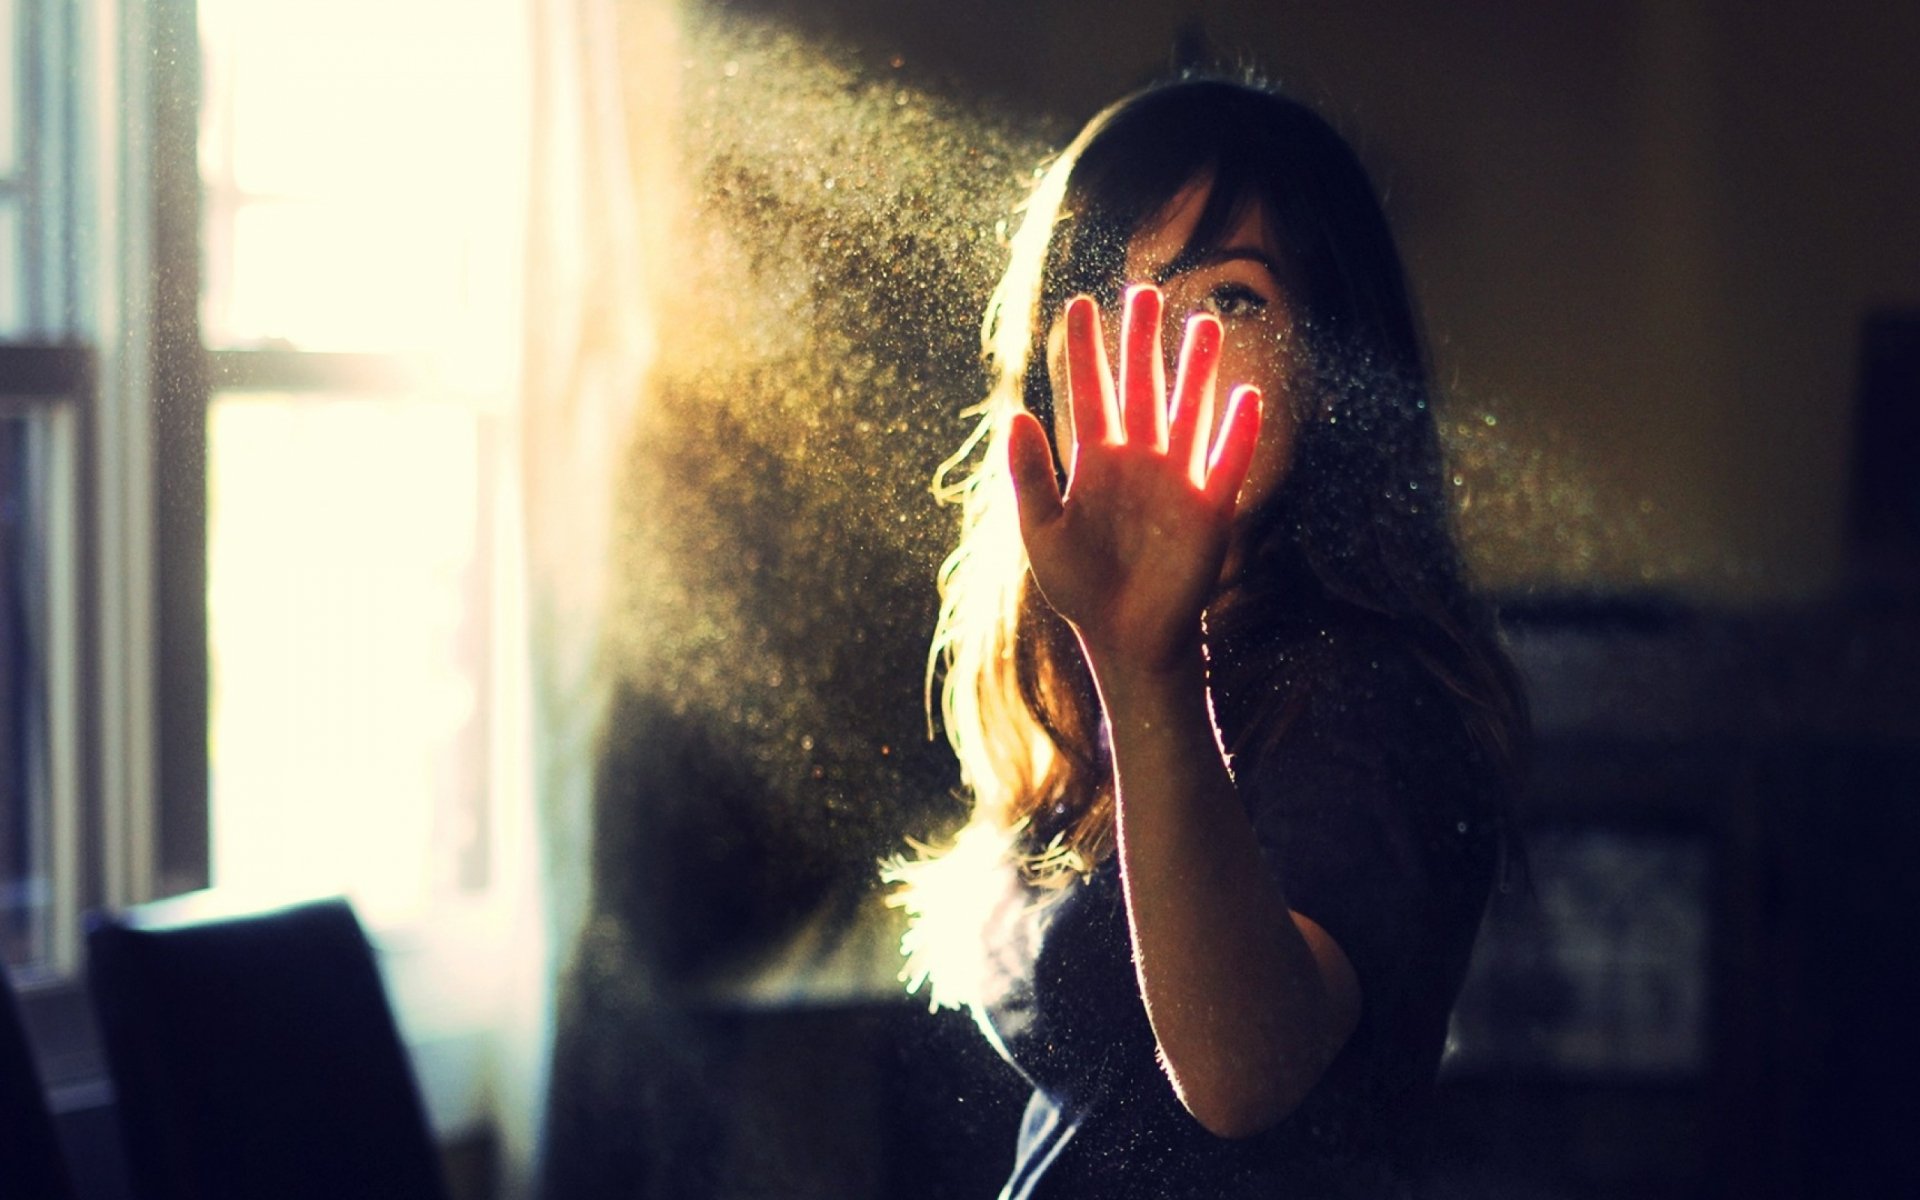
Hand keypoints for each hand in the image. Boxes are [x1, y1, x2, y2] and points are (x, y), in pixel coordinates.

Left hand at [1007, 285, 1261, 675]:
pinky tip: (1246, 396)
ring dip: (1196, 371)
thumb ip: (1030, 475)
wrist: (1127, 639)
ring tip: (1202, 322)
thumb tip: (1015, 415)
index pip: (1089, 394)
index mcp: (1095, 464)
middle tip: (1142, 291)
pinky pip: (1228, 463)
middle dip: (1141, 342)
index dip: (1084, 352)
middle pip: (1142, 389)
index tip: (1078, 305)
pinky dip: (1238, 432)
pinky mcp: (1211, 510)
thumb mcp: (1042, 531)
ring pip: (1188, 412)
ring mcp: (1177, 481)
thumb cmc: (1081, 587)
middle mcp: (1139, 462)